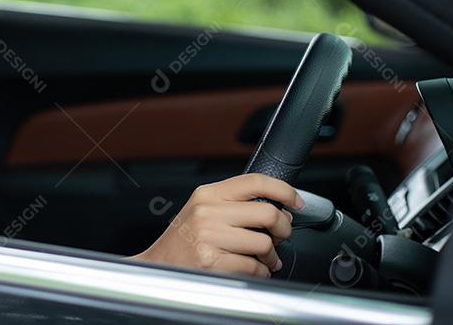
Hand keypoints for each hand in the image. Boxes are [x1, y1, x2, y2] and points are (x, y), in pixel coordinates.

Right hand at [131, 173, 302, 277]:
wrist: (157, 267)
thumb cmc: (183, 241)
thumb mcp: (203, 211)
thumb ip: (234, 205)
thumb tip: (278, 209)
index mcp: (207, 194)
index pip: (254, 181)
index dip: (283, 189)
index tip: (295, 201)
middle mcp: (207, 211)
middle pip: (267, 212)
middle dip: (283, 228)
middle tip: (280, 236)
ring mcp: (208, 236)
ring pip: (264, 242)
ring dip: (271, 256)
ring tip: (263, 259)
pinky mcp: (211, 261)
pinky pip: (254, 266)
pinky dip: (260, 271)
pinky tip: (251, 269)